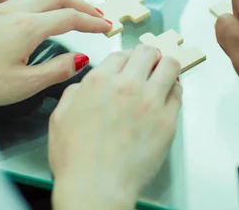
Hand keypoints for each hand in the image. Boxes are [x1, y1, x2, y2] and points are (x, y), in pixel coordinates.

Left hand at [0, 0, 110, 106]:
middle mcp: (16, 10)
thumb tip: (81, 59)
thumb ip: (56, 70)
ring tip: (78, 10)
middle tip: (99, 16)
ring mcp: (1, 7)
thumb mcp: (22, 85)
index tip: (108, 28)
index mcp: (27, 27)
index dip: (93, 22)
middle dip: (84, 3)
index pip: (70, 16)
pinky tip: (46, 11)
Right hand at [49, 47, 181, 208]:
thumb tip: (85, 85)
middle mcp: (127, 85)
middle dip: (148, 56)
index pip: (120, 54)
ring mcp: (150, 101)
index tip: (130, 63)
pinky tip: (169, 94)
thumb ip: (74, 93)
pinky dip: (174, 89)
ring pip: (169, 65)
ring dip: (166, 66)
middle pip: (147, 52)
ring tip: (164, 73)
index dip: (126, 58)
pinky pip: (178, 92)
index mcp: (99, 80)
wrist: (96, 186)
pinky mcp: (168, 120)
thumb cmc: (76, 159)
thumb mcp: (60, 118)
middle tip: (148, 64)